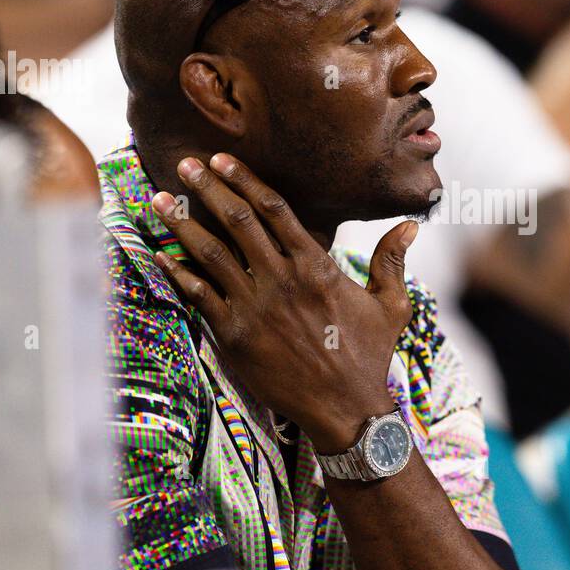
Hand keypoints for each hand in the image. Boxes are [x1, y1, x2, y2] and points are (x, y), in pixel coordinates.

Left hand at [150, 153, 417, 453]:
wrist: (346, 409)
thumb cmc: (369, 355)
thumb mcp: (391, 305)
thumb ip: (391, 261)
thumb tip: (410, 224)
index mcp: (316, 265)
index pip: (275, 209)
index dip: (245, 180)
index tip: (222, 161)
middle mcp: (283, 279)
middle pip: (238, 221)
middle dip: (208, 189)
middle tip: (185, 165)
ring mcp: (256, 307)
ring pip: (211, 253)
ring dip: (182, 223)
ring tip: (159, 201)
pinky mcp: (234, 336)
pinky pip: (198, 295)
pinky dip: (177, 273)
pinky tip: (159, 254)